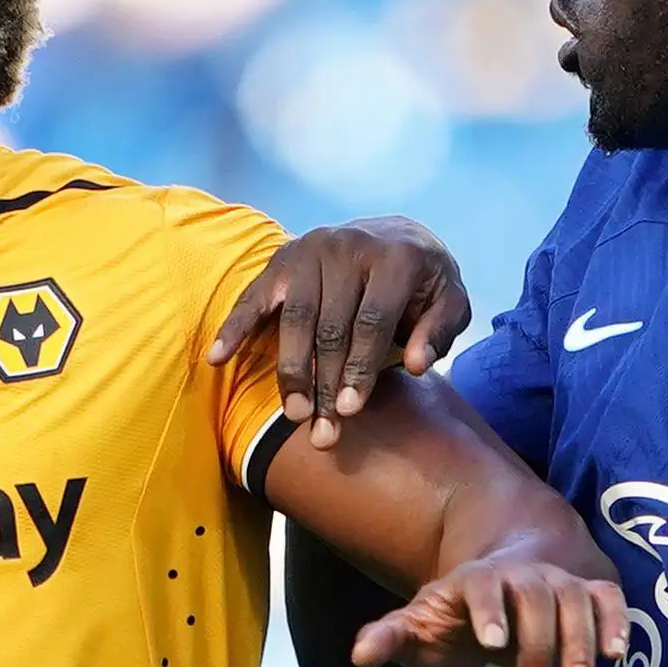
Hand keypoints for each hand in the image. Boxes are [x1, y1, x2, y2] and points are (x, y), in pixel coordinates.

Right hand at [208, 220, 469, 448]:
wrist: (397, 234)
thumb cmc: (424, 281)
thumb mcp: (450, 299)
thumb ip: (439, 331)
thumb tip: (417, 365)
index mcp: (395, 256)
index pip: (371, 321)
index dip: (359, 369)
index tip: (348, 411)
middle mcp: (348, 247)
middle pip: (330, 327)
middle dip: (324, 382)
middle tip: (320, 431)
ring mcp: (311, 249)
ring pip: (294, 318)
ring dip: (291, 370)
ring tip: (293, 413)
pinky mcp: (284, 258)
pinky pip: (254, 296)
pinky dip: (234, 326)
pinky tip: (217, 358)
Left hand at [351, 548, 627, 666]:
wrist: (501, 585)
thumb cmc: (455, 618)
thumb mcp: (419, 626)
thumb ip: (392, 638)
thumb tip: (359, 656)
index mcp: (475, 580)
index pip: (482, 588)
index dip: (489, 612)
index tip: (492, 645)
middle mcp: (521, 575)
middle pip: (536, 595)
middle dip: (539, 640)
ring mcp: (559, 580)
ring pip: (576, 597)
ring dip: (579, 639)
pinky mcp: (591, 591)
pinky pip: (610, 598)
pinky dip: (616, 621)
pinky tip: (616, 654)